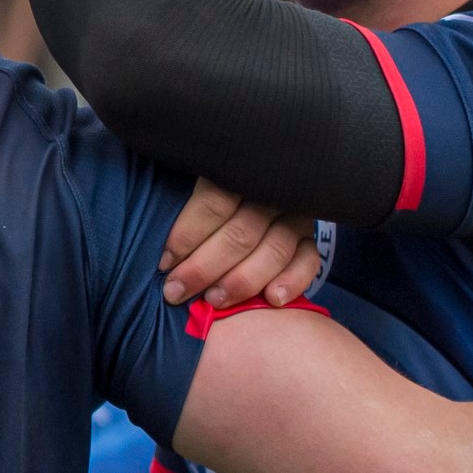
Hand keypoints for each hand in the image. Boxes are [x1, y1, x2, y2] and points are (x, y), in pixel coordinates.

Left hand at [159, 178, 320, 306]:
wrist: (258, 186)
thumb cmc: (211, 193)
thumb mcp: (193, 182)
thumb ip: (184, 206)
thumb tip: (161, 247)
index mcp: (237, 171)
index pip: (214, 203)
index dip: (186, 236)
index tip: (164, 263)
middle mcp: (272, 191)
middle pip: (240, 233)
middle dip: (204, 268)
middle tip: (177, 291)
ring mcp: (295, 214)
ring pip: (274, 250)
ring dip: (242, 280)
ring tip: (214, 300)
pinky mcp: (311, 236)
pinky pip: (308, 261)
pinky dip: (292, 282)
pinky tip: (272, 300)